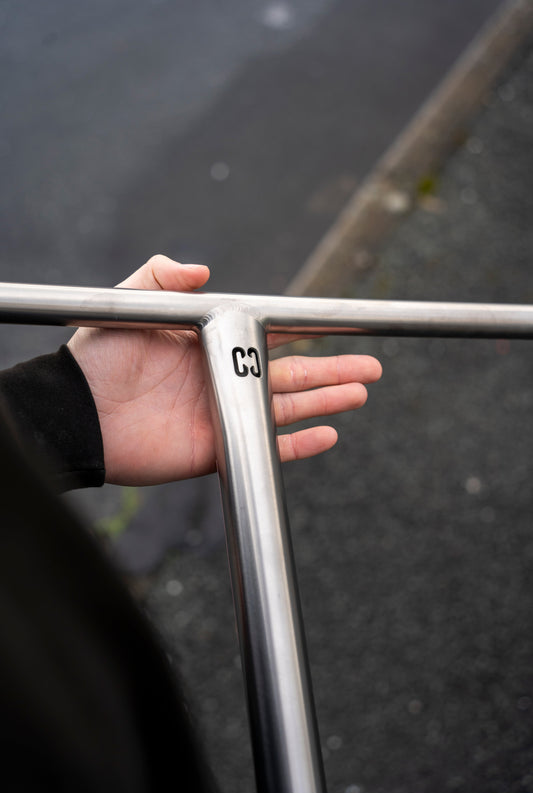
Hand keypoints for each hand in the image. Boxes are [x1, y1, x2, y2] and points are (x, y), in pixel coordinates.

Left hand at [68, 255, 381, 484]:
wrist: (78, 415)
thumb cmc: (99, 359)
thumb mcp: (131, 305)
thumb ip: (161, 278)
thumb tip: (204, 268)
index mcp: (210, 345)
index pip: (268, 335)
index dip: (305, 332)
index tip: (339, 325)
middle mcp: (222, 378)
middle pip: (291, 373)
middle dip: (332, 369)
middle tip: (370, 366)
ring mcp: (223, 415)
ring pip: (286, 407)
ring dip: (326, 401)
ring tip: (360, 391)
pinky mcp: (217, 448)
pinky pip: (266, 445)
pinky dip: (298, 443)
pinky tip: (329, 433)